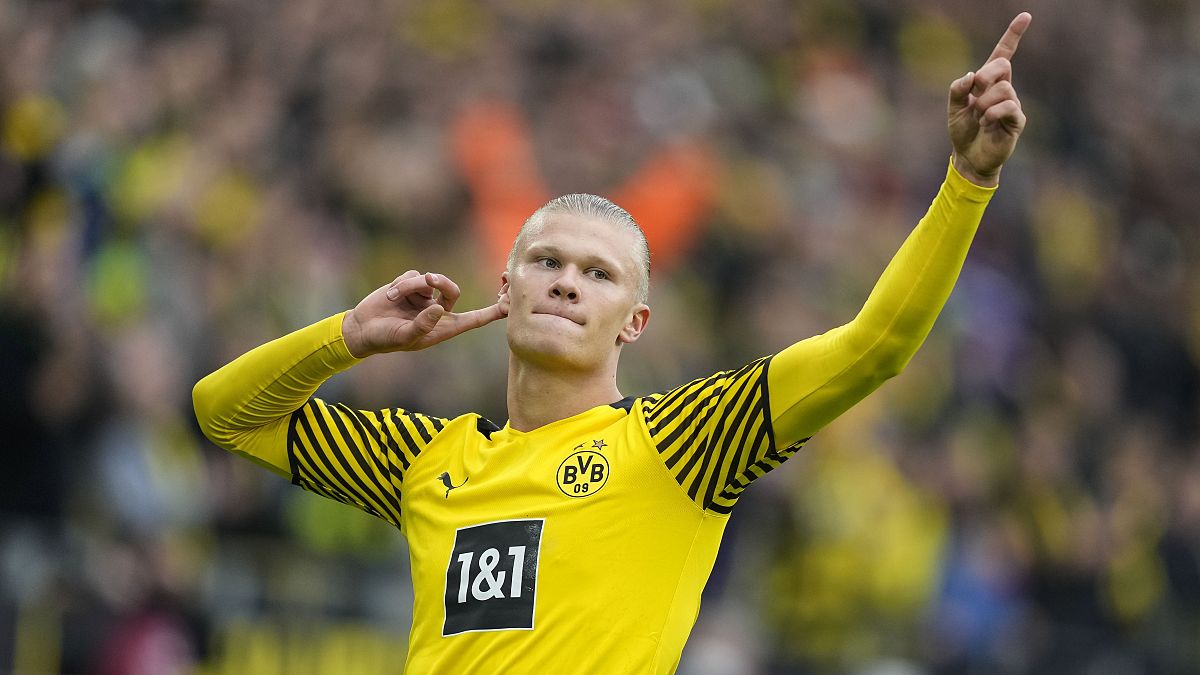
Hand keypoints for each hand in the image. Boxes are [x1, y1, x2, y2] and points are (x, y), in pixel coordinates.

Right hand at [341, 271, 506, 357]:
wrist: (361, 329)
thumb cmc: (385, 339)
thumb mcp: (404, 337)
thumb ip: (422, 325)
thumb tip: (439, 307)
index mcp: (443, 327)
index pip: (474, 319)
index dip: (492, 312)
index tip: (509, 305)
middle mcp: (437, 311)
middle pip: (452, 291)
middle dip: (443, 282)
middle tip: (430, 279)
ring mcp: (424, 298)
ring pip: (429, 281)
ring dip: (412, 286)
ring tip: (393, 297)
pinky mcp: (409, 286)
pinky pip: (414, 276)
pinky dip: (402, 284)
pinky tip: (390, 295)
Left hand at [948, 12, 1031, 186]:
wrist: (969, 157)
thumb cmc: (963, 131)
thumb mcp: (953, 108)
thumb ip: (958, 89)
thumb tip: (971, 76)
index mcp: (988, 82)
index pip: (1003, 54)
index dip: (1013, 35)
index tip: (1025, 16)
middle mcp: (1004, 89)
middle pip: (1002, 65)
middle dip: (985, 76)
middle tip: (975, 93)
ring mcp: (1012, 103)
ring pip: (1003, 88)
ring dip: (984, 102)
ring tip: (979, 117)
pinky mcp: (1017, 120)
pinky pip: (1008, 106)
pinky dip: (992, 113)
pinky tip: (986, 123)